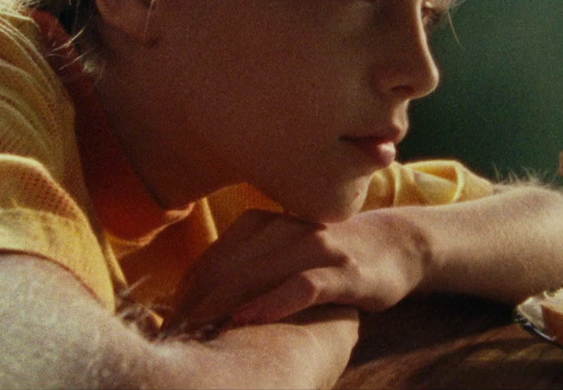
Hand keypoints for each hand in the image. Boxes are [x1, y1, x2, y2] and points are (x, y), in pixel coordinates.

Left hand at [169, 209, 426, 329]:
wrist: (395, 244)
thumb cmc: (328, 258)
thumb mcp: (281, 254)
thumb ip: (244, 269)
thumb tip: (192, 303)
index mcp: (261, 224)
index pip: (211, 261)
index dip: (185, 296)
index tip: (167, 326)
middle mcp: (284, 229)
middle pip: (227, 269)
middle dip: (196, 306)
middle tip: (175, 338)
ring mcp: (315, 247)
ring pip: (256, 274)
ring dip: (223, 306)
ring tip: (199, 333)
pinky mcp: (343, 270)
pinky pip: (302, 286)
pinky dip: (273, 303)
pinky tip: (248, 321)